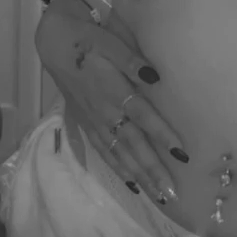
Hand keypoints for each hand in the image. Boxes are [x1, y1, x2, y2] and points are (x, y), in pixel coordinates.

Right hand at [35, 2, 186, 205]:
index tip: (181, 153)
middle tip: (172, 193)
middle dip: (153, 169)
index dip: (162, 134)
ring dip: (140, 176)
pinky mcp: (86, 124)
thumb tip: (155, 77)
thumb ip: (132, 61)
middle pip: (133, 145)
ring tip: (158, 196)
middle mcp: (104, 111)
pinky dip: (118, 169)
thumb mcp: (111, 42)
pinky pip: (104, 152)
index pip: (143, 116)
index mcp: (113, 90)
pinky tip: (132, 185)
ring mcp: (94, 121)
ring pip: (119, 154)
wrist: (55, 42)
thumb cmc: (88, 39)